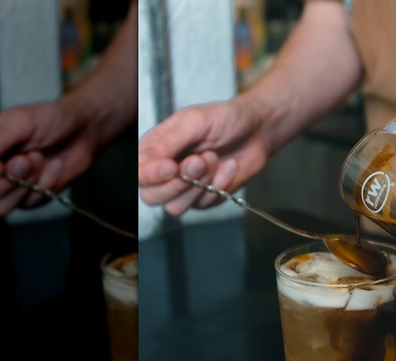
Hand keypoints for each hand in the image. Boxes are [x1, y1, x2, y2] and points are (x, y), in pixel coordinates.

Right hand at [0, 99, 95, 214]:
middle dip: (2, 183)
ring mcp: (9, 188)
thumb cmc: (49, 120)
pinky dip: (44, 184)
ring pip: (0, 207)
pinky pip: (29, 204)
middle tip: (24, 161)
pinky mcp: (31, 198)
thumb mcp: (18, 122)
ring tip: (39, 157)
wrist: (83, 131)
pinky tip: (56, 165)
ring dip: (24, 184)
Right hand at [138, 98, 271, 215]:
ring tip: (214, 158)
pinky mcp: (204, 198)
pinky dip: (219, 185)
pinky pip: (203, 204)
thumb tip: (149, 162)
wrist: (257, 131)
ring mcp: (184, 188)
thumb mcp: (194, 121)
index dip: (152, 175)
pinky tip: (228, 166)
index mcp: (155, 149)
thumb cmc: (225, 119)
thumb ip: (167, 141)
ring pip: (176, 206)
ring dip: (199, 185)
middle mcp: (165, 171)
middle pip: (152, 196)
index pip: (139, 173)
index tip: (172, 167)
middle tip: (200, 160)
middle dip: (179, 182)